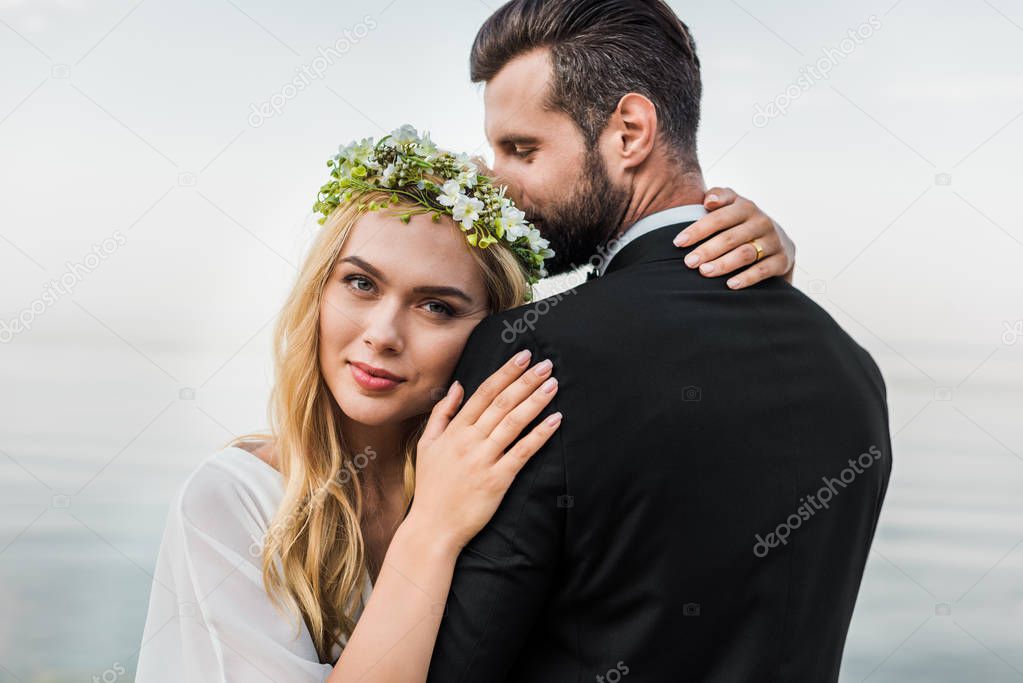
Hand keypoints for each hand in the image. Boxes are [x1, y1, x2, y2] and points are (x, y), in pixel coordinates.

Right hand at [409, 350, 561, 552]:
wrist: (432, 528)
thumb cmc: (431, 488)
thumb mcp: (427, 446)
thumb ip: (442, 414)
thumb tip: (457, 386)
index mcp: (454, 430)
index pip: (484, 393)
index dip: (505, 372)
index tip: (523, 356)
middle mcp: (469, 441)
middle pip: (502, 403)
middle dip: (525, 380)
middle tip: (547, 363)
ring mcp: (483, 460)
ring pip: (513, 423)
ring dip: (535, 400)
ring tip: (553, 384)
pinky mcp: (497, 480)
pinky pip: (522, 452)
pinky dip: (539, 434)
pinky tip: (555, 420)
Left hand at [672, 187, 795, 288]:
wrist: (780, 243)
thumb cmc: (743, 225)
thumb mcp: (732, 206)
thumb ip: (719, 196)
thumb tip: (708, 200)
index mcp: (745, 207)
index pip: (718, 217)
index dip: (698, 230)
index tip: (678, 242)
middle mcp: (761, 221)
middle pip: (730, 237)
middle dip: (707, 250)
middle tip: (689, 262)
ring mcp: (773, 241)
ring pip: (746, 253)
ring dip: (723, 264)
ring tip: (704, 272)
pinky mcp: (782, 260)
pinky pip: (763, 269)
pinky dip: (747, 277)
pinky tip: (730, 285)